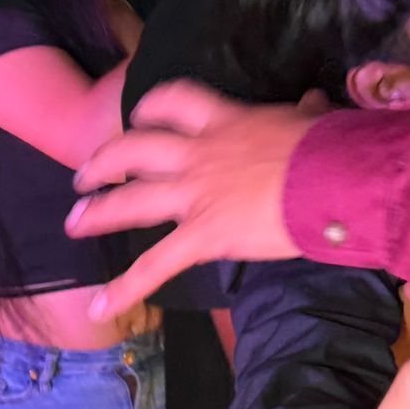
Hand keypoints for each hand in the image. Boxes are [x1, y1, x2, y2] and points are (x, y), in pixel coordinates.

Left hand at [65, 82, 327, 317]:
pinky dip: (126, 287)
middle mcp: (199, 154)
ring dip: (98, 212)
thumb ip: (304, 112)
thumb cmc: (329, 148)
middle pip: (135, 149)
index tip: (140, 116)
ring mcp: (195, 194)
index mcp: (226, 122)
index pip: (177, 102)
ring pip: (132, 200)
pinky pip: (156, 264)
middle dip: (105, 162)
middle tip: (85, 176)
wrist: (335, 177)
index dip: (152, 108)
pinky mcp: (202, 235)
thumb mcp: (312, 120)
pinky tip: (102, 307)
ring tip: (74, 223)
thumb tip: (314, 101)